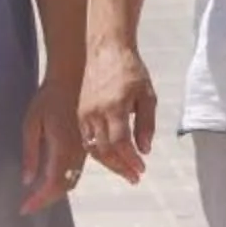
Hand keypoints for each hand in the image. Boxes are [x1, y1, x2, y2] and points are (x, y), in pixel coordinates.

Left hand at [19, 73, 83, 214]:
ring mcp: (83, 149)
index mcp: (61, 148)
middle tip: (29, 206)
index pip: (50, 184)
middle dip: (46, 200)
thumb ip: (30, 153)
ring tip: (39, 198)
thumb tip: (26, 180)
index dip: (38, 200)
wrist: (74, 79)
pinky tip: (53, 182)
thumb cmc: (49, 98)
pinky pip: (77, 171)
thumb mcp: (32, 123)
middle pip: (63, 186)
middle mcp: (76, 153)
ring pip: (72, 181)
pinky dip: (65, 182)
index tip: (24, 209)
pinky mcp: (86, 145)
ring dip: (56, 193)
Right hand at [78, 39, 157, 184]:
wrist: (104, 49)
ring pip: (93, 148)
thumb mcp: (147, 94)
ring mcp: (84, 113)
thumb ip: (146, 123)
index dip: (131, 160)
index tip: (141, 170)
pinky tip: (110, 156)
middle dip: (120, 167)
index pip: (121, 144)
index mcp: (114, 108)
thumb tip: (144, 149)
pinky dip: (97, 152)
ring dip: (109, 163)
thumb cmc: (129, 70)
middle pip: (105, 151)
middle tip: (134, 177)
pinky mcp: (78, 112)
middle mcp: (95, 114)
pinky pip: (85, 139)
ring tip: (124, 170)